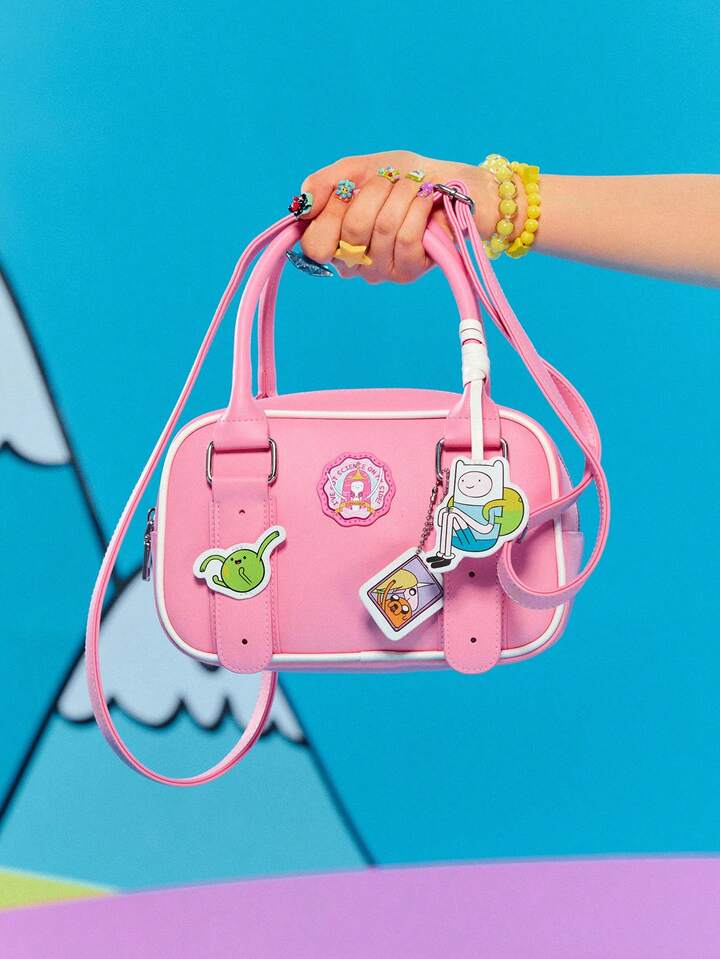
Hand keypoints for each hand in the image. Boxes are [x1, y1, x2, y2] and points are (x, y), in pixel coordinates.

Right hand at [298, 151, 496, 283]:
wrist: (455, 185)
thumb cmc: (405, 177)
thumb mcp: (361, 169)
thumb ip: (326, 183)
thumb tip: (301, 204)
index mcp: (335, 240)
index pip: (314, 245)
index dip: (330, 213)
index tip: (349, 189)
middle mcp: (354, 262)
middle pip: (351, 229)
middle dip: (375, 191)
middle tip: (391, 181)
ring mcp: (381, 270)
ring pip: (382, 229)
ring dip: (402, 195)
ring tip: (414, 187)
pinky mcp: (409, 272)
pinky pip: (407, 239)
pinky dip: (419, 210)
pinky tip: (428, 203)